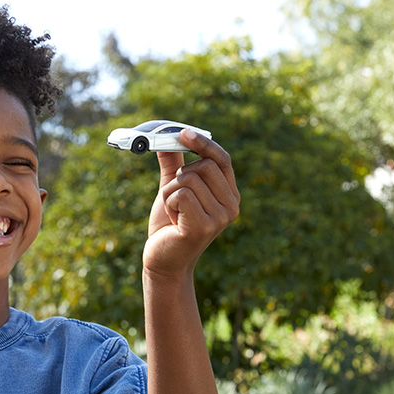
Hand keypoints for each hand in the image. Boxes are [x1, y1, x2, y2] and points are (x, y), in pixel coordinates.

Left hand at [144, 128, 239, 277]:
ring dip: (170, 193)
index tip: (183, 133)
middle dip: (179, 177)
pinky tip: (172, 221)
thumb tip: (166, 138)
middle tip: (175, 199)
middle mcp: (231, 206)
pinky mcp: (204, 227)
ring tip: (174, 213)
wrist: (163, 261)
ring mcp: (220, 218)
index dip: (203, 143)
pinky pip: (181, 194)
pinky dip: (169, 203)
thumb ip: (173, 164)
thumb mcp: (172, 189)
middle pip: (203, 165)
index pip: (222, 159)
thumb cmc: (169, 225)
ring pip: (188, 178)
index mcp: (229, 195)